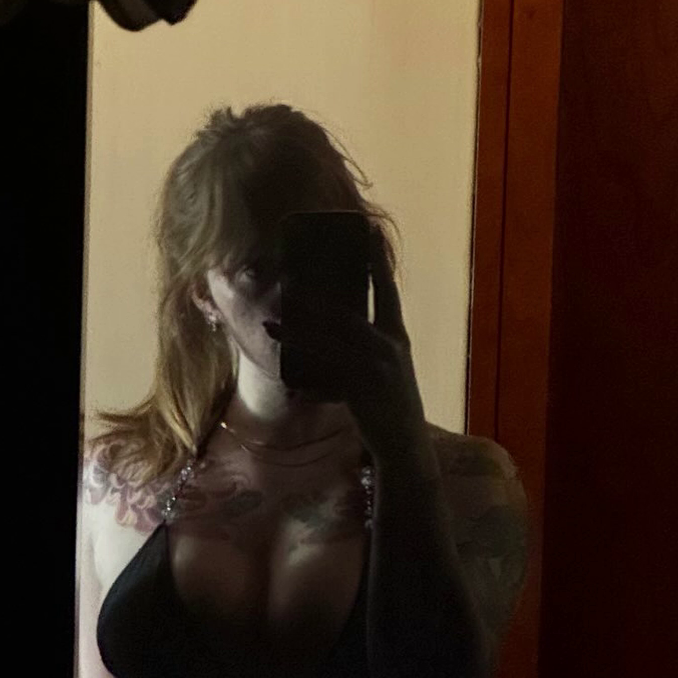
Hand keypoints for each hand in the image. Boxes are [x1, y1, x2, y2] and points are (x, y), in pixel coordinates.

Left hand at [264, 230, 428, 461]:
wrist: (407, 448)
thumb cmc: (391, 408)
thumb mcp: (386, 371)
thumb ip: (365, 348)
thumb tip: (331, 330)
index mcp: (397, 337)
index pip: (387, 290)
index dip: (376, 260)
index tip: (366, 229)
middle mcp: (390, 347)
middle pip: (347, 313)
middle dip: (316, 297)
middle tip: (289, 278)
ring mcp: (378, 369)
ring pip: (329, 343)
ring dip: (296, 334)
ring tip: (271, 324)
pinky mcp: (364, 393)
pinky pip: (327, 380)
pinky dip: (307, 383)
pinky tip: (290, 385)